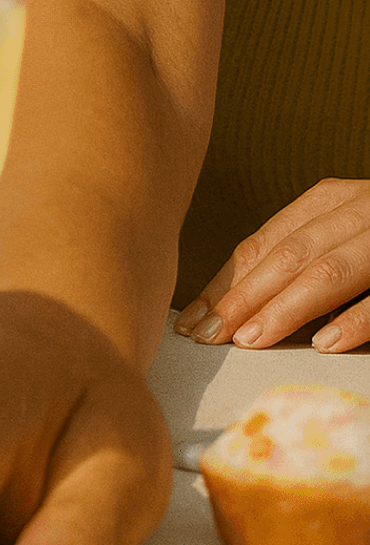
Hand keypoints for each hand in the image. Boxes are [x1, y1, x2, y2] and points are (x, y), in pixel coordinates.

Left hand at [174, 179, 369, 352]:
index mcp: (328, 201)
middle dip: (242, 298)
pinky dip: (353, 320)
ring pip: (327, 272)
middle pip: (287, 256)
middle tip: (208, 335)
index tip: (192, 320)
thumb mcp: (342, 233)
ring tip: (249, 340)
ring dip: (284, 308)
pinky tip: (324, 344)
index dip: (224, 283)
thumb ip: (301, 259)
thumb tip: (242, 310)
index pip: (263, 243)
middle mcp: (355, 211)